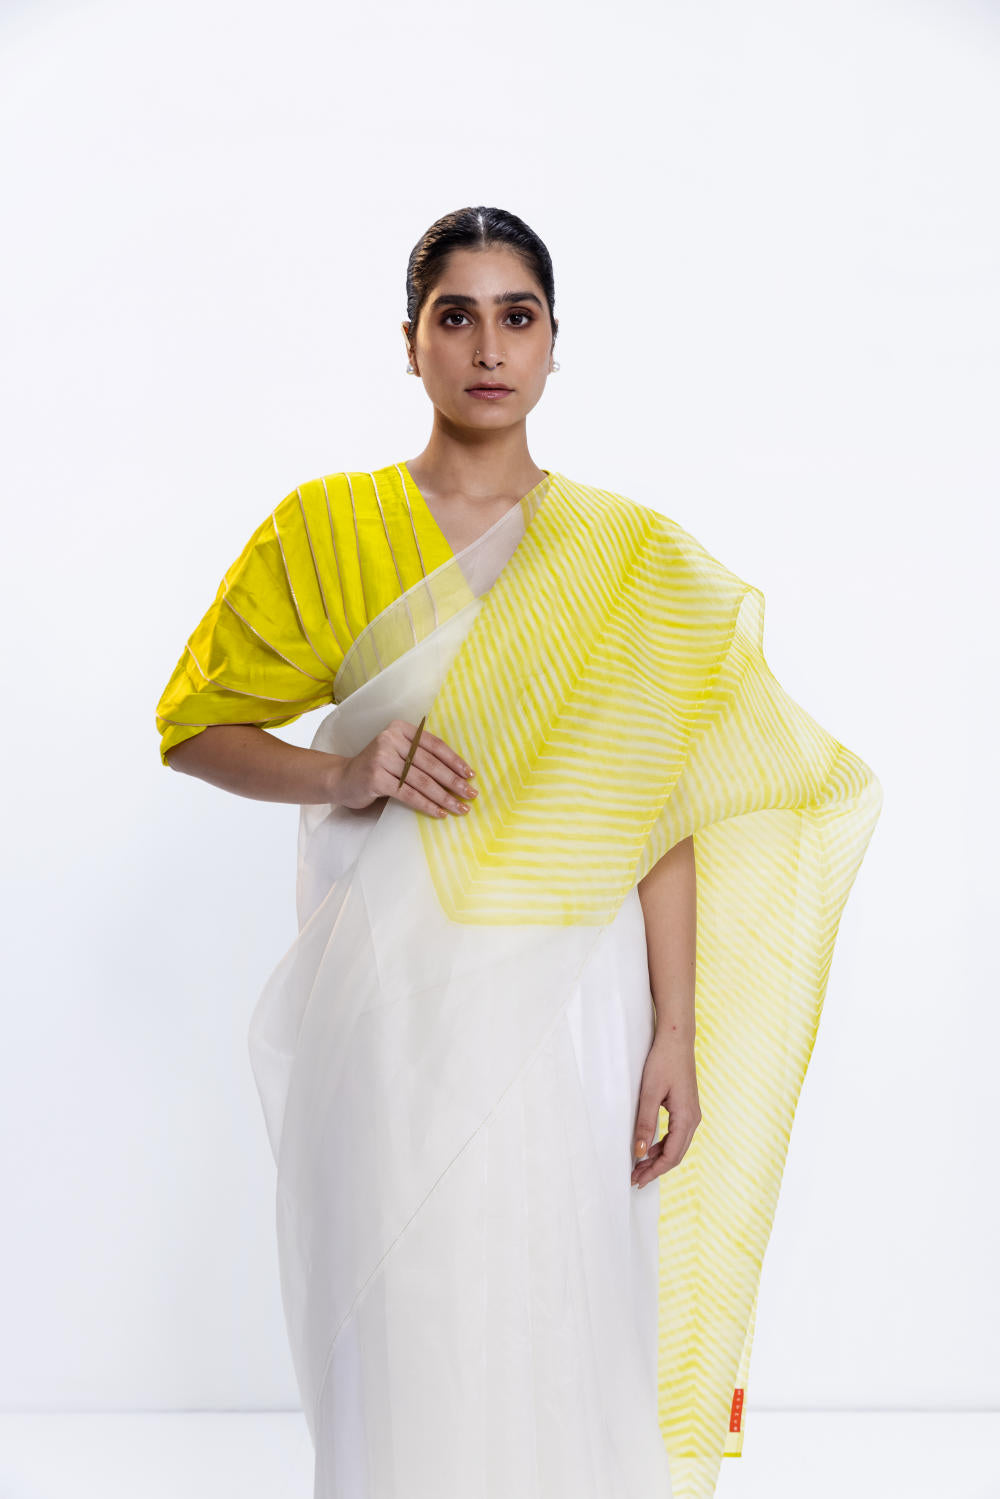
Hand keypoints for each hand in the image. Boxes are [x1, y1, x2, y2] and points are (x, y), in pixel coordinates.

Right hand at [332, 718, 477, 818]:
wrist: (342, 779)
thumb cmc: (377, 768)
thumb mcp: (398, 754)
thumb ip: (420, 756)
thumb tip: (458, 774)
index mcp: (400, 729)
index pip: (434, 744)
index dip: (455, 760)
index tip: (470, 775)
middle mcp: (390, 739)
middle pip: (430, 763)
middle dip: (454, 781)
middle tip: (471, 794)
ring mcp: (382, 758)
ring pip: (422, 781)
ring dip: (444, 796)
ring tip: (460, 808)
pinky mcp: (376, 778)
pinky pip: (409, 794)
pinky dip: (427, 805)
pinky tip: (440, 813)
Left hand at [630, 1031, 701, 1188]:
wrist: (676, 1039)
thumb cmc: (664, 1062)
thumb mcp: (650, 1093)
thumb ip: (645, 1123)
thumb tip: (640, 1152)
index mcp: (687, 1118)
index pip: (672, 1156)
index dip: (654, 1171)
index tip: (637, 1179)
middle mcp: (693, 1119)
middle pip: (676, 1155)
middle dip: (655, 1169)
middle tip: (635, 1179)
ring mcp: (691, 1114)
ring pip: (676, 1146)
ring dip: (658, 1158)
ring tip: (639, 1167)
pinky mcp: (686, 1108)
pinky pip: (676, 1135)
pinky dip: (662, 1145)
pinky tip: (649, 1148)